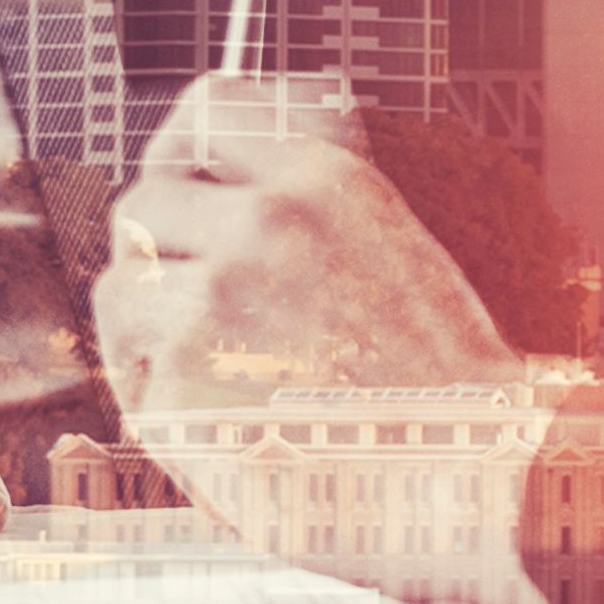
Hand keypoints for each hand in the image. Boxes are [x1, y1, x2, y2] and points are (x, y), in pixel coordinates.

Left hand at [93, 75, 509, 423]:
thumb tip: (247, 161)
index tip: (185, 180)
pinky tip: (216, 429)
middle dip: (160, 253)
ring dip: (145, 329)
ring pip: (122, 290)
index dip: (188, 147)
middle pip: (146, 204)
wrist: (480, 493)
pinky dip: (160, 407)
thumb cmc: (451, 389)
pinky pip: (135, 383)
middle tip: (191, 303)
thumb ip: (316, 198)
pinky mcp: (182, 392)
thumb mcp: (401, 246)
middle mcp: (264, 229)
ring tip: (196, 371)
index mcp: (325, 182)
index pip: (214, 111)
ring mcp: (214, 309)